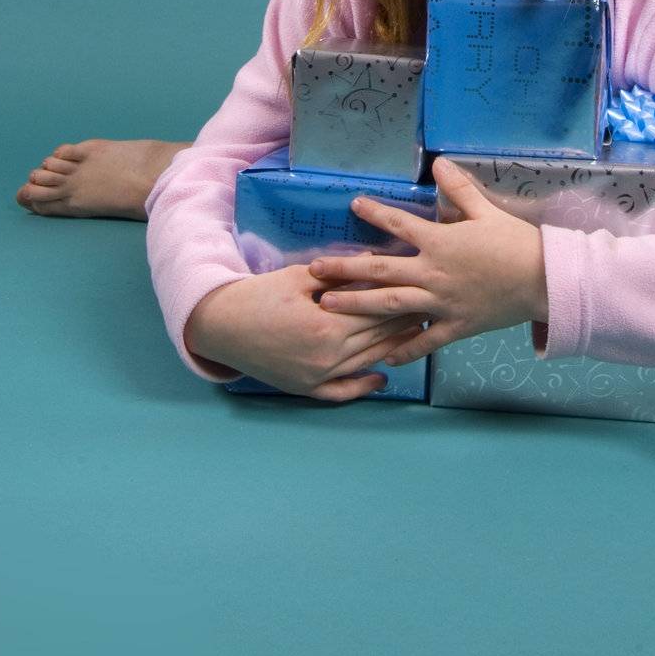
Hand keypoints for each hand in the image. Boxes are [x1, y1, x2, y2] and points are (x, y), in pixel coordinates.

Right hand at [184, 265, 431, 402]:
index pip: (376, 310)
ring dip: (394, 349)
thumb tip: (373, 264)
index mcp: (327, 325)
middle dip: (405, 321)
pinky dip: (364, 386)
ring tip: (418, 335)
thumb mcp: (300, 278)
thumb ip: (338, 275)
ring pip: (367, 362)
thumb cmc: (260, 296)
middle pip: (377, 337)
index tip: (423, 288)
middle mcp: (327, 356)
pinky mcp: (307, 389)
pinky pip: (343, 392)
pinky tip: (383, 378)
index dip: (401, 298)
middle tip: (431, 307)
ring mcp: (318, 377)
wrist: (222, 327)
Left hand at [306, 156, 547, 366]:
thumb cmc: (515, 243)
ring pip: (391, 305)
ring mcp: (441, 302)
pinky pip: (424, 341)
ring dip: (357, 305)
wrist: (543, 279)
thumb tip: (439, 162)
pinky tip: (382, 356)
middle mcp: (434, 273)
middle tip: (314, 270)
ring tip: (328, 305)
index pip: (399, 225)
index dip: (375, 213)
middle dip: (344, 269)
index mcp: (441, 242)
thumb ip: (459, 189)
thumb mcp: (486, 212)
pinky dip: (403, 349)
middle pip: (380, 271)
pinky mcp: (455, 326)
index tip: (353, 205)